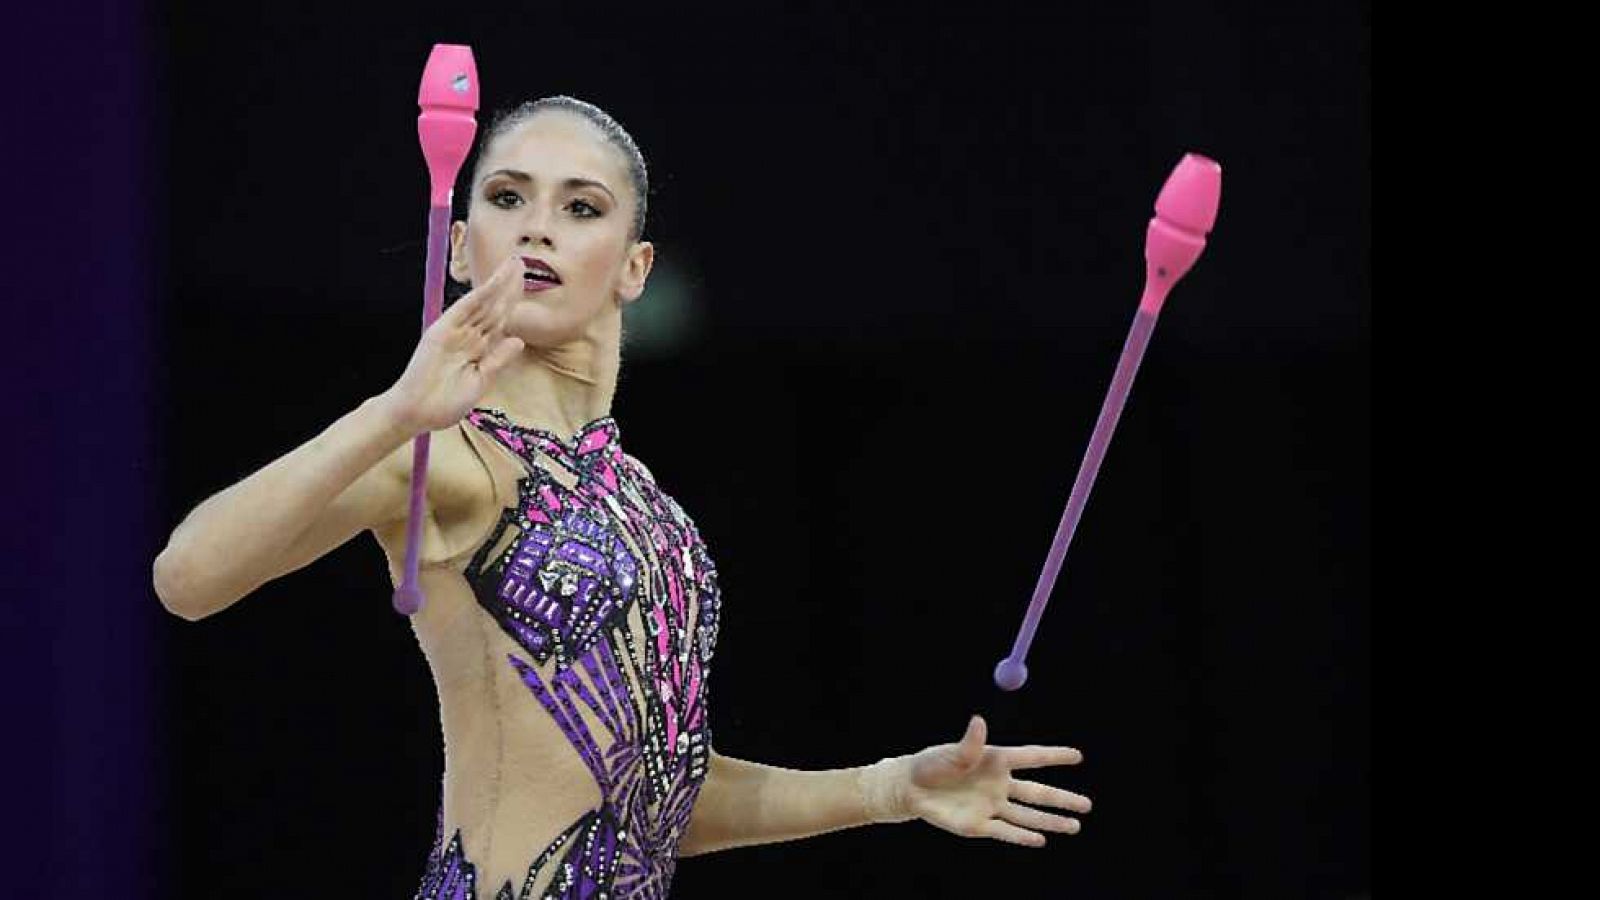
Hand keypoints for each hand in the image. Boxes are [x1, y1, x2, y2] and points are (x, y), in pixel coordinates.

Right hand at [380, 254, 526, 435]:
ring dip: (498, 283)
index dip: (512, 302)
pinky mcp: (441, 331)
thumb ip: (498, 360)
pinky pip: (464, 309)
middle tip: (521, 262)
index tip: (525, 284)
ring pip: (482, 303)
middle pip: (493, 306)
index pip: (499, 320)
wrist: (416, 413)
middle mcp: (467, 336)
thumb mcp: (481, 381)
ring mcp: (454, 332)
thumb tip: (519, 340)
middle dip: (508, 286)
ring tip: (513, 263)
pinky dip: (479, 295)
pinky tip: (494, 282)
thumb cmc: (444, 403)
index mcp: (478, 348)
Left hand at [870, 715, 1090, 847]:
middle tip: (1088, 804)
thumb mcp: (950, 753)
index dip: (1054, 756)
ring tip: (1075, 826)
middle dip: (1062, 799)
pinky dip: (1022, 837)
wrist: (910, 789)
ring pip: (1027, 815)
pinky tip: (1041, 840)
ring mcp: (991, 806)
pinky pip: (1005, 832)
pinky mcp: (979, 825)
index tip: (1078, 755)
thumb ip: (969, 744)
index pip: (1031, 757)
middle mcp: (999, 784)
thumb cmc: (931, 764)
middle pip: (1037, 792)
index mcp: (995, 760)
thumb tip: (979, 721)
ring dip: (1050, 821)